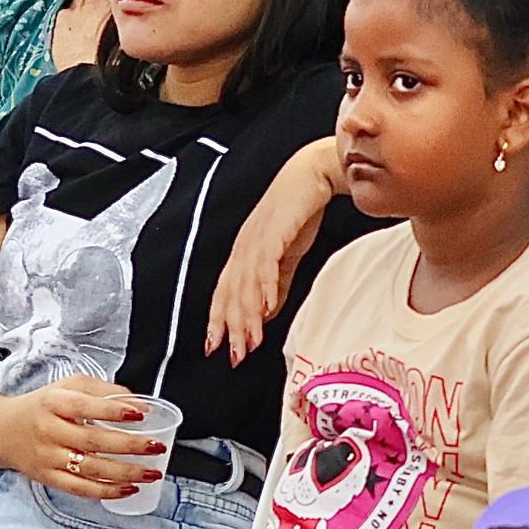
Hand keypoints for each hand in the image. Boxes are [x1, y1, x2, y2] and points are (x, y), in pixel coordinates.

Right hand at [0, 376, 166, 501]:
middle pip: (92, 441)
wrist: (2, 430)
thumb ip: (102, 391)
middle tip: (156, 446)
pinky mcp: (48, 478)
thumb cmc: (43, 406)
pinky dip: (106, 491)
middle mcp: (48, 430)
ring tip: (152, 472)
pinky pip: (79, 489)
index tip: (140, 414)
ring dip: (125, 472)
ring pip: (89, 469)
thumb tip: (140, 403)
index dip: (113, 411)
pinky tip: (129, 489)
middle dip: (129, 445)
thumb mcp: (68, 387)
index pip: (84, 406)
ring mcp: (47, 457)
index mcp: (53, 402)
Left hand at [206, 158, 336, 363]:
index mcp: (244, 252)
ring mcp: (256, 238)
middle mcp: (244, 246)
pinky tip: (268, 306)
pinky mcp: (274, 231)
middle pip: (231, 293)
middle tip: (235, 354)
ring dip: (247, 316)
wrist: (313, 174)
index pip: (224, 291)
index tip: (215, 346)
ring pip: (245, 284)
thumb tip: (267, 313)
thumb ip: (276, 284)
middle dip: (230, 327)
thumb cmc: (299, 210)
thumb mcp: (286, 255)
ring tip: (249, 341)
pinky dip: (265, 288)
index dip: (218, 320)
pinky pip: (266, 264)